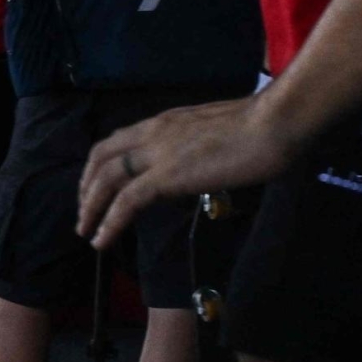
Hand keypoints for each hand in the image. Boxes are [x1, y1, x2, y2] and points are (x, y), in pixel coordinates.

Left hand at [77, 96, 292, 248]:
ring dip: (91, 208)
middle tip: (84, 214)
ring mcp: (159, 152)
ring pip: (106, 180)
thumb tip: (193, 164)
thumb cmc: (263, 126)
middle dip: (86, 188)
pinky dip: (109, 222)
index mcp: (165, 122)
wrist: (278, 121)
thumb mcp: (215, 132)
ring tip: (87, 233)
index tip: (95, 187)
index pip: (117, 141)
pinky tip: (103, 240)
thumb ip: (194, 146)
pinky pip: (127, 201)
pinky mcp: (168, 174)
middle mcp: (154, 133)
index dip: (99, 165)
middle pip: (101, 158)